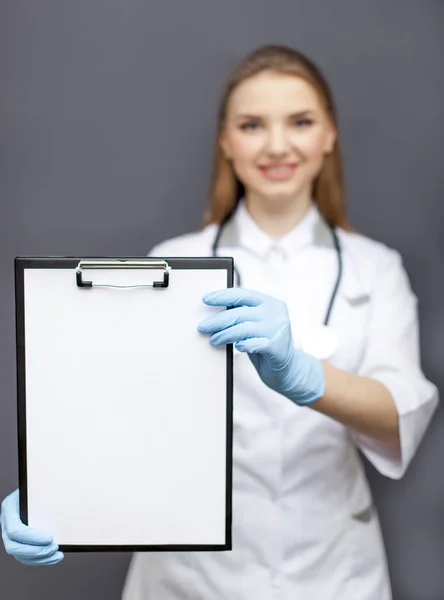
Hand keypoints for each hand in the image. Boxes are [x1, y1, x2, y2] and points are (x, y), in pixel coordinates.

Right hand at [1, 489, 63, 565]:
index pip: (14, 529)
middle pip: (13, 546)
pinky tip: (54, 557)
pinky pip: (25, 556)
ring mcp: (10, 534)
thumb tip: (68, 497)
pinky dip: (40, 560)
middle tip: (54, 547)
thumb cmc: (38, 484)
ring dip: (39, 559)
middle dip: (35, 551)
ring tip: (57, 555)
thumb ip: (46, 492)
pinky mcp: (19, 541)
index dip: (31, 537)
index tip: (50, 538)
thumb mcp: (39, 484)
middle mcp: (6, 522)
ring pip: (19, 555)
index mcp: (9, 507)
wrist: (34, 487)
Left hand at [198, 288, 324, 405]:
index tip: (205, 299)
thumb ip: (242, 315)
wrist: (286, 369)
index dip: (223, 295)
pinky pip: (254, 344)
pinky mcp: (278, 347)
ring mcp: (278, 330)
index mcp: (270, 302)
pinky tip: (236, 348)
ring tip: (213, 340)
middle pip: (240, 313)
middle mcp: (276, 313)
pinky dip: (242, 345)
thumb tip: (213, 312)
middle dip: (217, 320)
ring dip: (224, 334)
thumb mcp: (255, 325)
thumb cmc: (264, 344)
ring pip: (244, 328)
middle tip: (202, 327)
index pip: (243, 293)